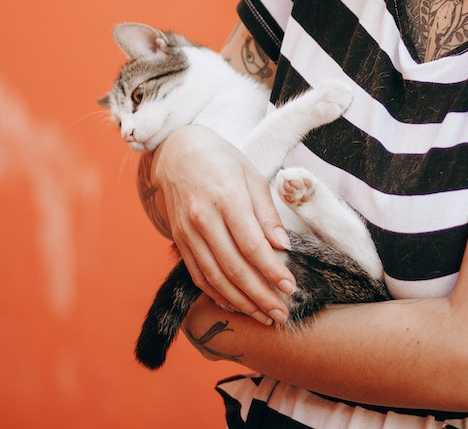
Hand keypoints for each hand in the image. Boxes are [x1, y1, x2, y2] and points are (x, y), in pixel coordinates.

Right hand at [147, 125, 295, 325]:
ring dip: (241, 302)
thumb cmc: (222, 160)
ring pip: (215, 277)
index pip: (252, 245)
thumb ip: (267, 213)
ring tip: (264, 316)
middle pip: (234, 267)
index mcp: (226, 198)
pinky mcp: (179, 241)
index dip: (272, 270)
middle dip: (260, 296)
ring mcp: (187, 232)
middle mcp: (203, 219)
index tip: (291, 287)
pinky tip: (236, 305)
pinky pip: (198, 275)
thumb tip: (283, 246)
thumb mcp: (252, 176)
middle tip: (282, 313)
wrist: (176, 151)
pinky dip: (217, 294)